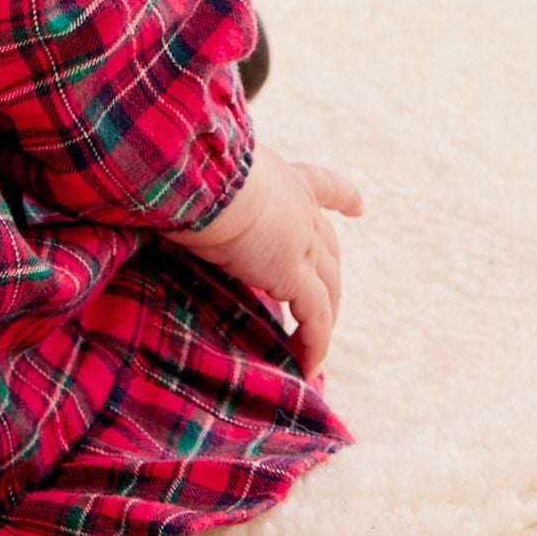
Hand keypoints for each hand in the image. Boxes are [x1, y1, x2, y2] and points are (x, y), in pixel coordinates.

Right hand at [167, 142, 363, 384]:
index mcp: (283, 178)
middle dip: (329, 277)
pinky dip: (313, 345)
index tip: (359, 208)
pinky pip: (315, 320)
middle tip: (326, 302)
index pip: (322, 186)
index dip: (342, 198)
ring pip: (327, 289)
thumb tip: (177, 199)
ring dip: (322, 319)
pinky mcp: (296, 275)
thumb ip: (211, 193)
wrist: (202, 174)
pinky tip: (306, 367)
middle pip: (328, 248)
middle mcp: (302, 208)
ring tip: (312, 347)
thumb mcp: (210, 178)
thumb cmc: (191, 168)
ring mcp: (303, 242)